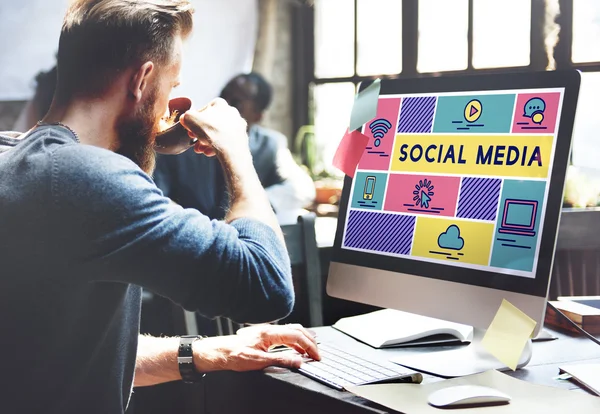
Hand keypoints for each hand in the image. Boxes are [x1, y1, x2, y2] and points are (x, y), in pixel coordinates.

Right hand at [179, 98, 248, 157]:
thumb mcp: (190, 119)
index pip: (203, 110)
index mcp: (220, 103)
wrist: (231, 148)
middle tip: (193, 141)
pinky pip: (226, 141)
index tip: (189, 129)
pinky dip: (217, 147)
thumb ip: (186, 116)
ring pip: (218, 133)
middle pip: (211, 123)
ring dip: (207, 142)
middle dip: (200, 134)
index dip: (193, 121)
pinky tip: (209, 153)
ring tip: (200, 149)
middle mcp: (232, 112)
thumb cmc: (211, 130)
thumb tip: (185, 118)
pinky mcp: (242, 138)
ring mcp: (238, 125)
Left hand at [193, 324, 319, 372]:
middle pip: (297, 330)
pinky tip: (296, 348)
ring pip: (292, 330)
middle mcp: (269, 329)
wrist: (220, 352)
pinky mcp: (265, 335)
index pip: (296, 336)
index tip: (316, 356)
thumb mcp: (258, 362)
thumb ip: (280, 360)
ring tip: (310, 351)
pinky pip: (285, 334)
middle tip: (317, 354)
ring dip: (303, 339)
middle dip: (310, 341)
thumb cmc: (234, 355)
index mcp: (269, 333)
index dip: (309, 346)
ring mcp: (267, 331)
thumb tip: (298, 361)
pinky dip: (295, 340)